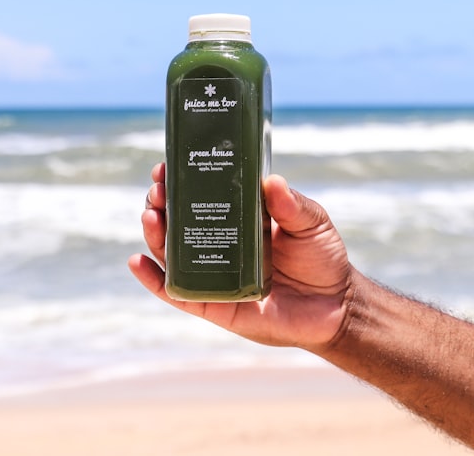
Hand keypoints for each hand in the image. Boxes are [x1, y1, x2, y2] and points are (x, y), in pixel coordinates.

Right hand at [128, 163, 354, 350]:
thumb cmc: (322, 258)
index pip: (200, 194)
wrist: (335, 307)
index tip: (166, 166)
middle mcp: (218, 242)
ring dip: (154, 234)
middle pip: (177, 220)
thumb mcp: (311, 223)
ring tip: (151, 216)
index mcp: (237, 216)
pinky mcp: (213, 306)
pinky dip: (153, 279)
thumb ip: (293, 205)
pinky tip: (138, 261)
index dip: (179, 180)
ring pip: (170, 253)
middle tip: (158, 190)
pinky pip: (176, 293)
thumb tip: (272, 181)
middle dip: (161, 202)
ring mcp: (212, 274)